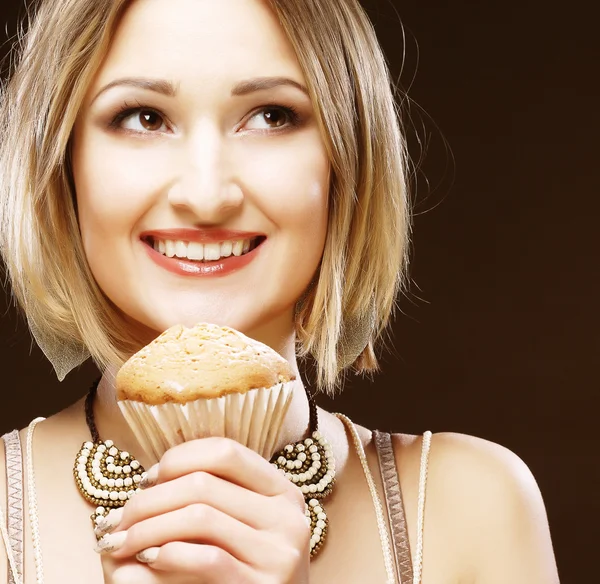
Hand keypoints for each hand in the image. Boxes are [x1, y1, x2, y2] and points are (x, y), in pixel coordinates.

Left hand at [96, 438, 310, 583]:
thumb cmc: (243, 571)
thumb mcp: (237, 526)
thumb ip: (207, 498)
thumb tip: (148, 481)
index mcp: (281, 492)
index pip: (226, 452)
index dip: (179, 458)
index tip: (148, 480)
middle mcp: (287, 517)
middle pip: (204, 484)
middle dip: (150, 499)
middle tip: (120, 519)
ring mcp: (278, 554)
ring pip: (200, 517)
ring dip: (148, 528)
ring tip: (123, 542)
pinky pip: (207, 558)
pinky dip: (169, 554)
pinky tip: (149, 559)